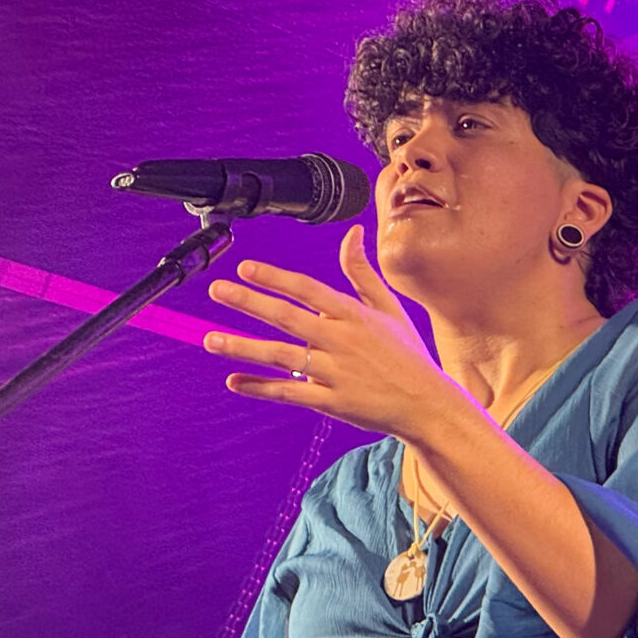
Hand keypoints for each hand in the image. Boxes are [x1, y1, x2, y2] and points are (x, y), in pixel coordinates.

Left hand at [203, 224, 463, 439]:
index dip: (275, 277)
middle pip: (287, 317)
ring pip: (281, 356)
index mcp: (354, 315)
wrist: (428, 404)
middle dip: (249, 302)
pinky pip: (290, 393)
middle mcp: (342, 341)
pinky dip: (261, 387)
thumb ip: (362, 272)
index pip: (308, 289)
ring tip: (209, 339)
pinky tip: (234, 380)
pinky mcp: (332, 403)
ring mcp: (335, 374)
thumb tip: (353, 233)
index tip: (245, 267)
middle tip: (217, 290)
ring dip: (242, 347)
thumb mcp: (389, 309)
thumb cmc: (407, 354)